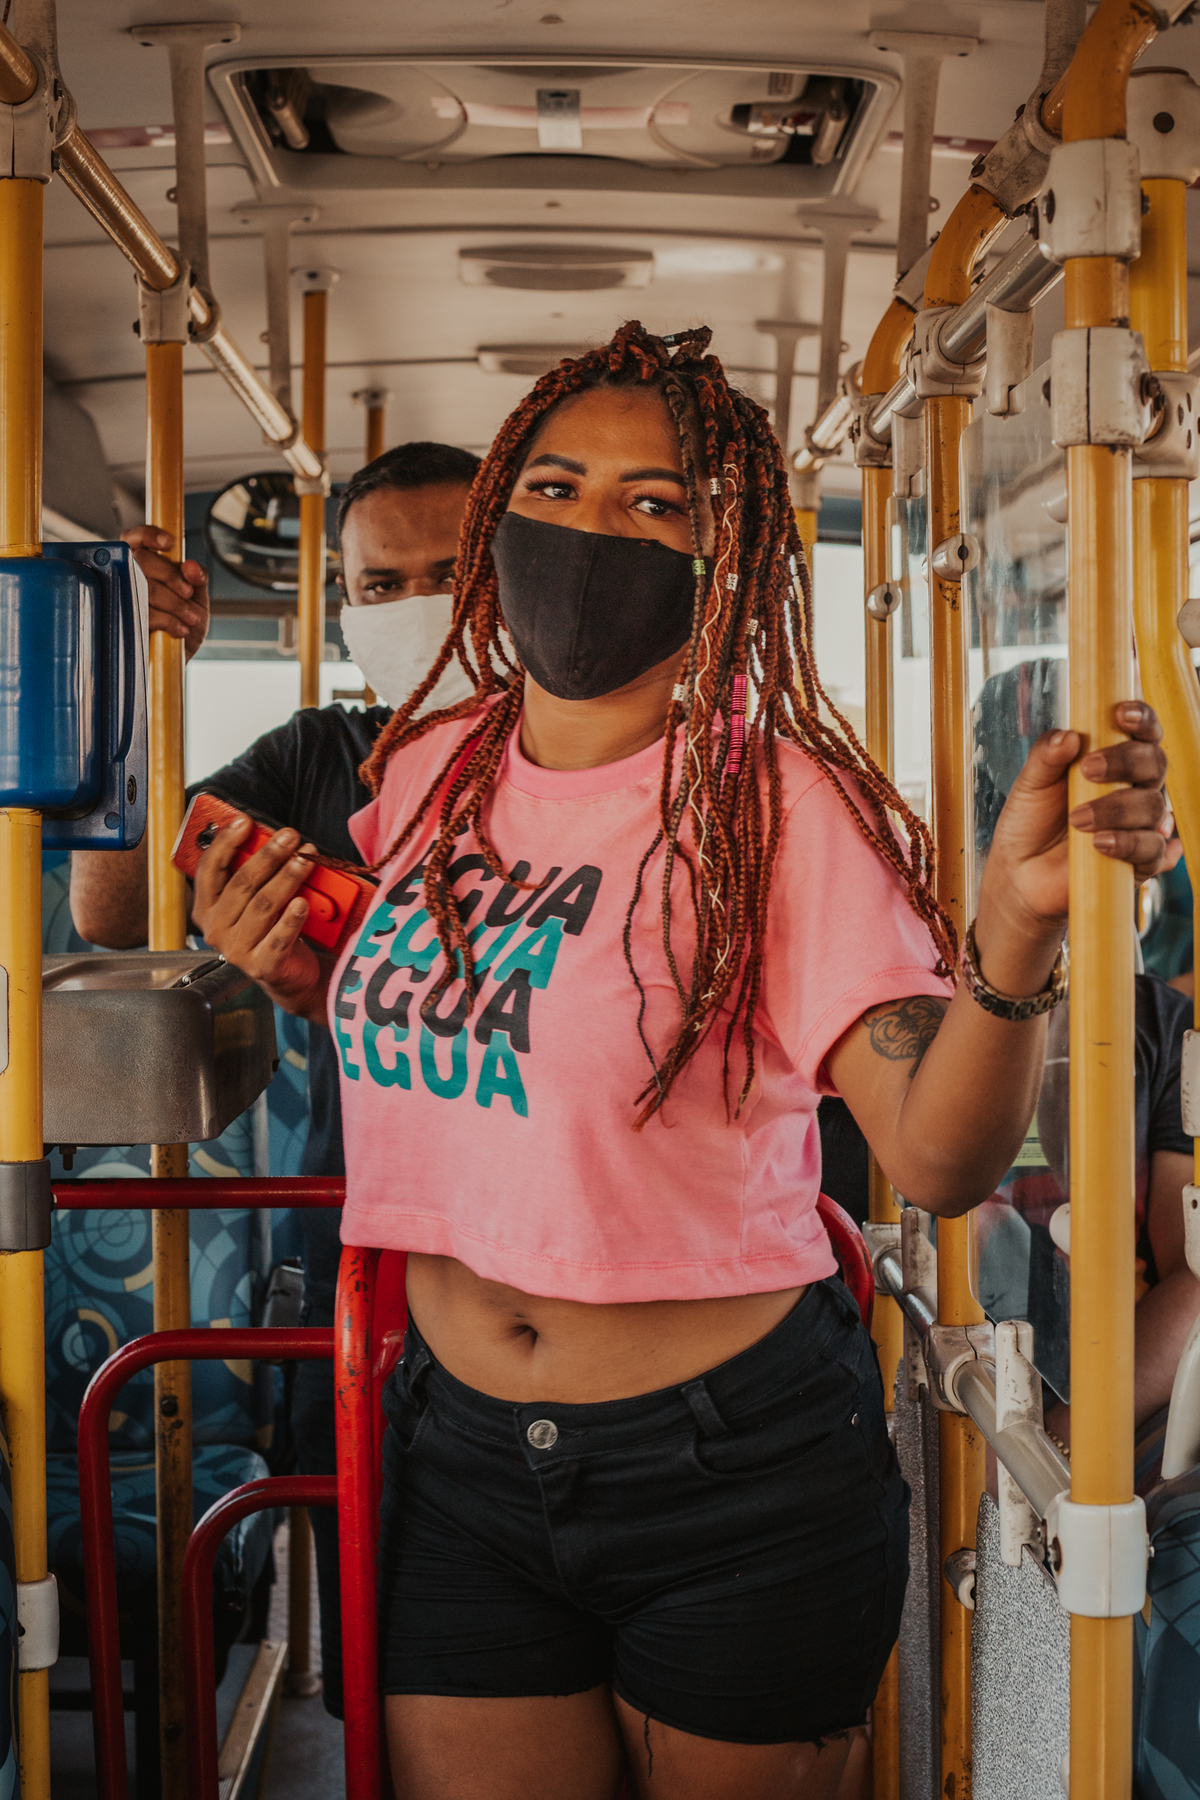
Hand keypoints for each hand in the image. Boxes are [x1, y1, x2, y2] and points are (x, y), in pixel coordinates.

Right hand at [122, 524, 209, 660]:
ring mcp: (121, 598)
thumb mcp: (199, 600)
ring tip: (190, 618)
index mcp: (145, 565)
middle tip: (188, 595)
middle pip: (141, 559)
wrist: (178, 661)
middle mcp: (128, 577)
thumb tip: (190, 565)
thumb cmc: (184, 625)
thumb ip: (198, 579)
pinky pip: (142, 613)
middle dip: (170, 576)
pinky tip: (178, 630)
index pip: (136, 537)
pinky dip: (167, 620)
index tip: (169, 544)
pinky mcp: (121, 622)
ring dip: (173, 603)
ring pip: (143, 586)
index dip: (149, 534)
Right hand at [192, 817, 329, 1020]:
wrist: (289, 975)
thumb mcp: (254, 900)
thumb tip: (267, 836)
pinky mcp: (262, 966)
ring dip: (287, 878)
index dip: (226, 842)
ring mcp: (237, 950)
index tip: (245, 821)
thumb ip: (253, 873)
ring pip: (263, 906)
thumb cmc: (270, 930)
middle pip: (242, 884)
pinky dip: (292, 918)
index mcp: (207, 909)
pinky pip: (279, 938)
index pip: (209, 869)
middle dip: (268, 855)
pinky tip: (303, 902)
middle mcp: (216, 929)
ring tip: (305, 859)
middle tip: (290, 837)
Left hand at [979, 701, 1178, 963]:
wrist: (1019, 872)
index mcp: (1114, 761)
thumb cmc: (1030, 821)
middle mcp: (1135, 789)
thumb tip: (1068, 736)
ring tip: (1077, 820)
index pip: (1142, 733)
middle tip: (1088, 770)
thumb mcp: (1030, 784)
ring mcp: (1140, 825)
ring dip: (1116, 810)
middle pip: (1155, 763)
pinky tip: (1101, 844)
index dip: (1141, 718)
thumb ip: (1046, 756)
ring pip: (1153, 808)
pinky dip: (1128, 844)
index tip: (1121, 714)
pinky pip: (1152, 851)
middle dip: (1125, 762)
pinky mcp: (1138, 861)